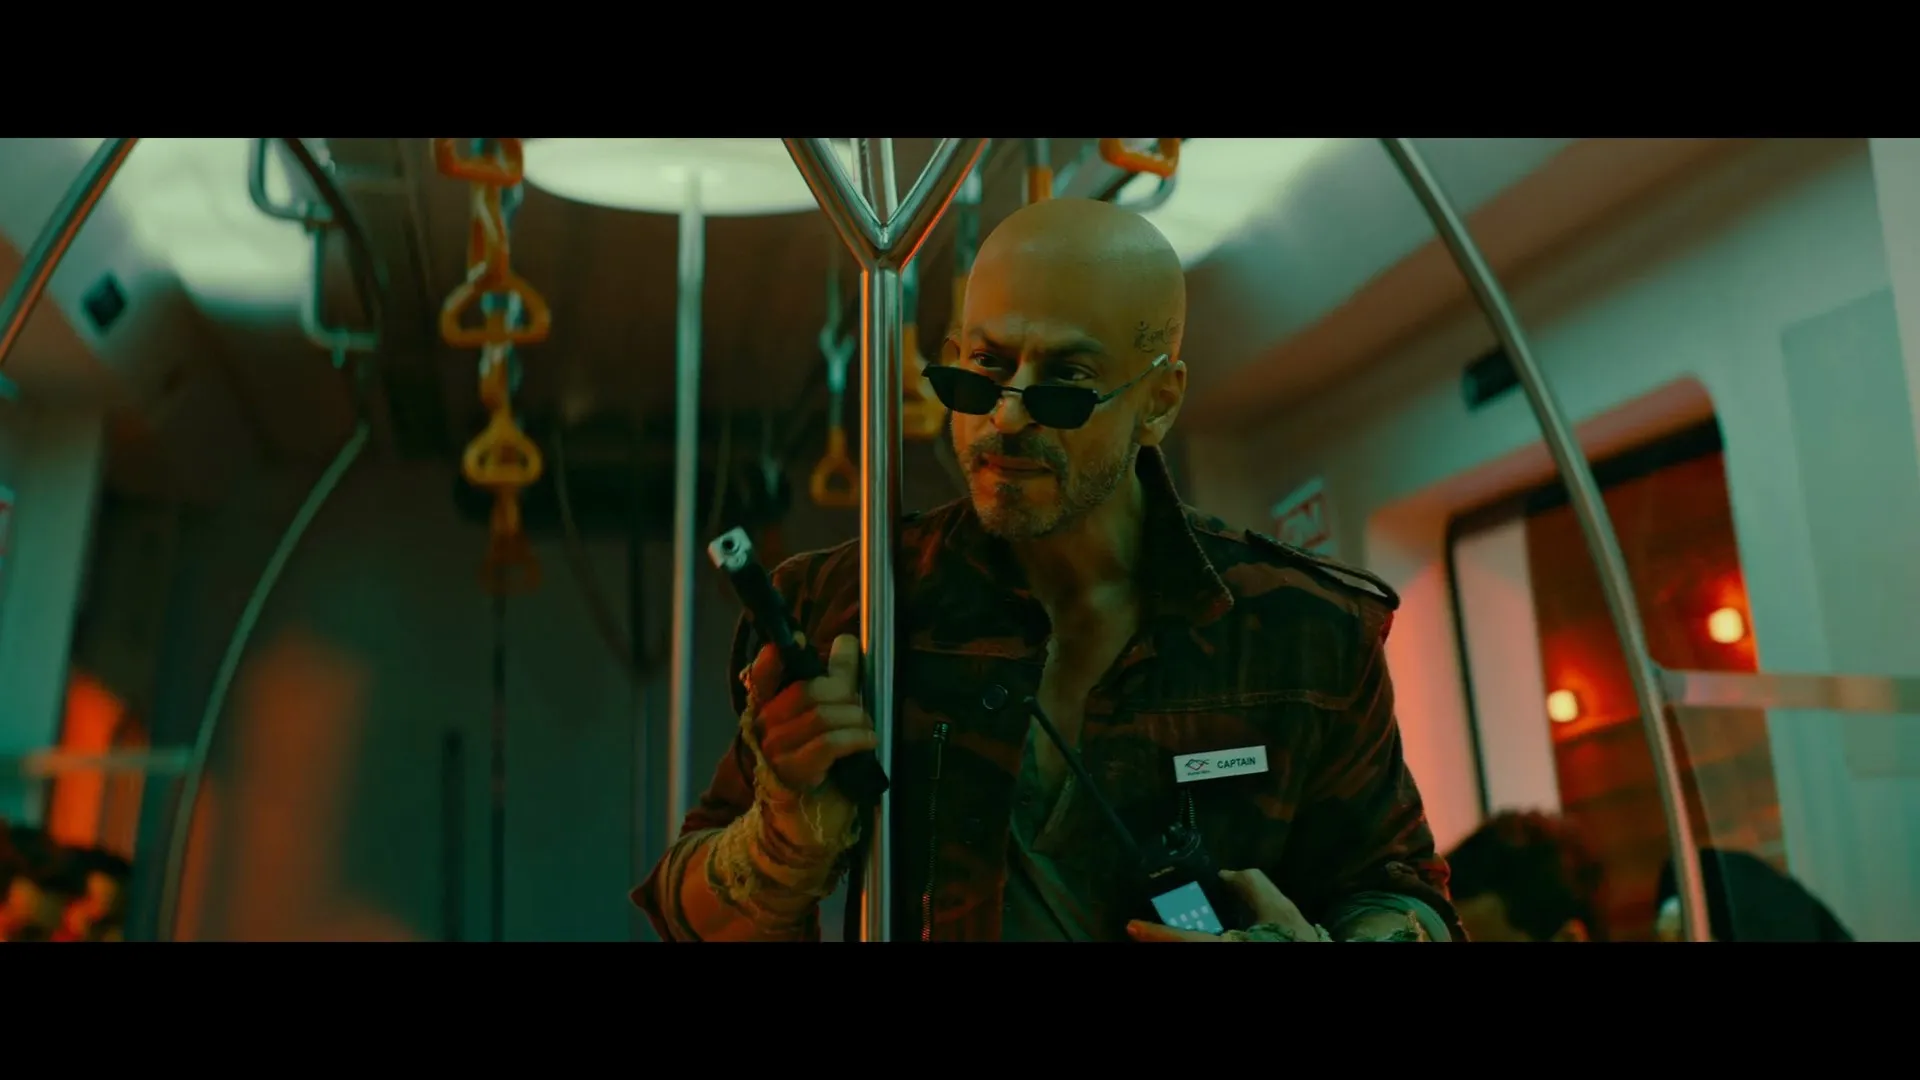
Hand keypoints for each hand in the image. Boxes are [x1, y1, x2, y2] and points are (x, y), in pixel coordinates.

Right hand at [746, 633, 877, 793]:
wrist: (804, 820)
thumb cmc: (816, 763)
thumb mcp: (826, 715)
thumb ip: (835, 677)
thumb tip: (846, 641)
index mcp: (767, 707)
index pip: (761, 675)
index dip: (774, 657)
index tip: (796, 640)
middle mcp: (764, 725)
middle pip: (807, 691)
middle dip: (844, 694)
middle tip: (859, 708)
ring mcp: (775, 750)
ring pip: (822, 716)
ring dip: (855, 718)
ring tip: (867, 728)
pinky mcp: (794, 772)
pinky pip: (829, 744)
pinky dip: (855, 738)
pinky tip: (868, 741)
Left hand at [1126, 869, 1323, 942]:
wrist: (1317, 953)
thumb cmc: (1296, 940)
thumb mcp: (1278, 907)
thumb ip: (1250, 884)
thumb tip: (1224, 875)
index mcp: (1226, 946)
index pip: (1183, 940)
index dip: (1155, 933)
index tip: (1131, 926)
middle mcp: (1220, 953)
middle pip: (1184, 945)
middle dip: (1164, 938)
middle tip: (1143, 930)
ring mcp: (1221, 955)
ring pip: (1195, 945)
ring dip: (1177, 939)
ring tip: (1163, 931)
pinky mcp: (1228, 951)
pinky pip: (1205, 944)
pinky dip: (1196, 939)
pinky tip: (1190, 932)